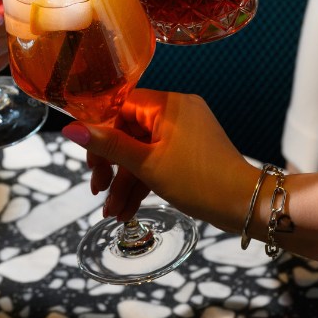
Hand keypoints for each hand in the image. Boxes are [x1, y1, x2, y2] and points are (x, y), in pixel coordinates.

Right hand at [62, 89, 257, 230]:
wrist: (247, 207)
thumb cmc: (199, 181)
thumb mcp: (146, 164)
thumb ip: (107, 145)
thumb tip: (70, 128)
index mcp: (167, 104)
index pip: (119, 107)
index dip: (99, 133)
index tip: (90, 161)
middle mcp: (176, 111)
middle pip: (127, 132)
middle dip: (111, 166)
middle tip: (97, 189)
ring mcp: (185, 131)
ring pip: (141, 151)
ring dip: (124, 182)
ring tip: (112, 212)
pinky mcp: (190, 150)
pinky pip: (157, 159)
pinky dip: (143, 182)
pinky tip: (127, 209)